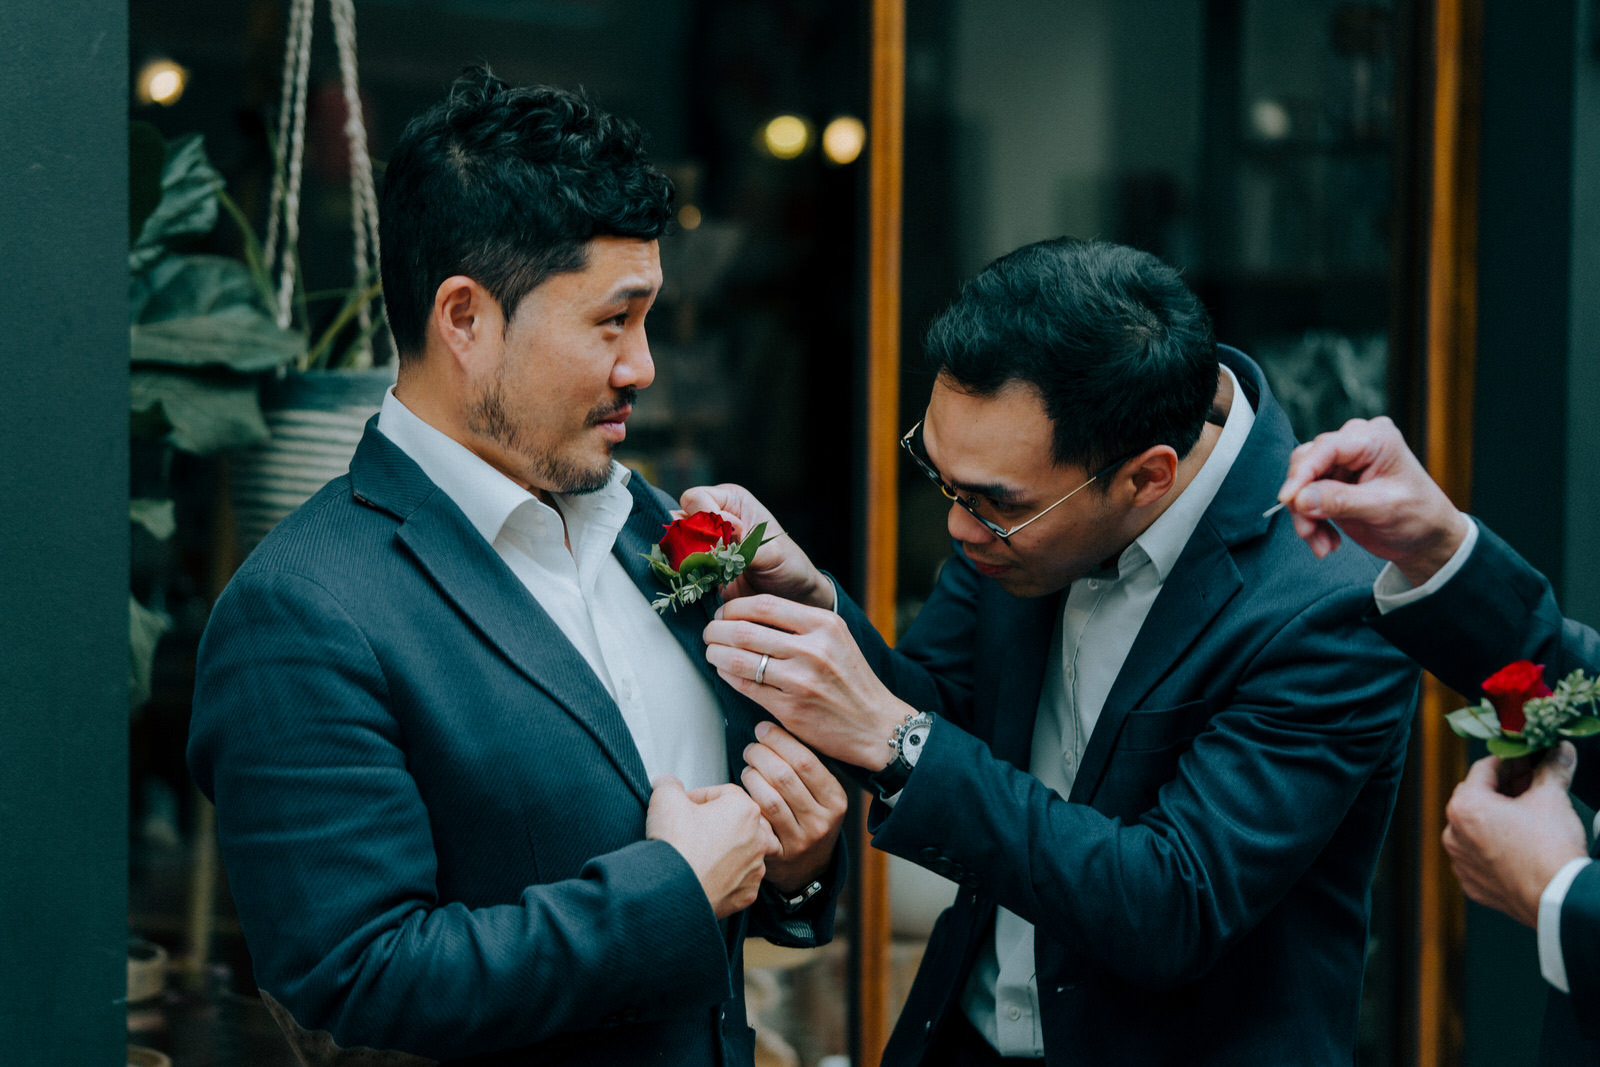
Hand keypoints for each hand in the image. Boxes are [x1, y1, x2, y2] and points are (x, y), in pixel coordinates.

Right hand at [646, 776, 778, 919]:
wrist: (672, 891)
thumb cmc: (675, 847)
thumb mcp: (665, 799)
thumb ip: (669, 784)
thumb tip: (667, 783)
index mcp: (744, 810)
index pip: (724, 793)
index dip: (700, 797)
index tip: (686, 807)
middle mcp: (758, 838)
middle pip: (739, 821)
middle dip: (719, 822)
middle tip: (695, 828)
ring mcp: (755, 868)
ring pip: (744, 851)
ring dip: (726, 849)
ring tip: (700, 852)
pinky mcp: (748, 893)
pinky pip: (741, 878)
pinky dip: (727, 876)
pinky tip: (708, 874)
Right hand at [677, 484, 832, 607]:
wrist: (789, 596)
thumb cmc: (788, 565)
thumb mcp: (773, 553)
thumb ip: (745, 546)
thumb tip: (717, 543)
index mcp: (731, 501)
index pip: (696, 498)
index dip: (704, 518)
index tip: (724, 539)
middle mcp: (712, 517)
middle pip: (678, 519)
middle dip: (689, 541)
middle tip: (710, 561)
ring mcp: (701, 543)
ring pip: (673, 544)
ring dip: (684, 561)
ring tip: (708, 575)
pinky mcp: (697, 567)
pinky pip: (676, 568)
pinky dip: (684, 577)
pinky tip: (701, 586)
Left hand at [704, 594, 912, 769]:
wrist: (874, 725)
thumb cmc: (851, 680)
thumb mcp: (835, 639)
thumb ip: (800, 623)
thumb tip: (749, 610)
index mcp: (824, 624)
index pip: (765, 604)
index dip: (735, 607)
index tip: (724, 612)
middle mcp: (814, 649)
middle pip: (745, 630)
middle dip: (717, 629)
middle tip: (709, 632)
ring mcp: (801, 680)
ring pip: (740, 659)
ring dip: (716, 653)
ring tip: (712, 651)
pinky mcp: (790, 708)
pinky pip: (745, 686)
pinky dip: (727, 675)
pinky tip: (724, 671)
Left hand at [741, 722, 848, 894]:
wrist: (809, 867)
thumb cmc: (812, 818)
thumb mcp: (823, 795)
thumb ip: (807, 767)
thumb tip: (776, 729)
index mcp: (836, 799)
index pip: (805, 761)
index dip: (779, 740)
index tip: (763, 729)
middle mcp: (821, 821)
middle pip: (784, 777)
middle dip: (761, 755)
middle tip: (751, 748)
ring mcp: (800, 840)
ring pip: (768, 799)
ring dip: (751, 776)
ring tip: (748, 768)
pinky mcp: (779, 855)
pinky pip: (758, 822)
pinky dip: (746, 802)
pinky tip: (743, 793)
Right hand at [1277, 416, 1470, 586]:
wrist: (1426, 539)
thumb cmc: (1419, 517)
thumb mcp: (1383, 509)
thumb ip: (1340, 501)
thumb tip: (1299, 499)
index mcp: (1375, 439)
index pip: (1327, 447)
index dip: (1302, 473)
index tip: (1287, 500)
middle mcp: (1356, 444)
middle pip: (1308, 463)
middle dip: (1303, 501)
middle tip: (1308, 532)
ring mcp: (1343, 464)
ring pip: (1302, 483)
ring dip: (1305, 517)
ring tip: (1321, 545)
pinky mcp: (1333, 483)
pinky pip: (1306, 498)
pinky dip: (1311, 522)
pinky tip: (1328, 541)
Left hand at [1441, 742, 1588, 927]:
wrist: (1558, 899)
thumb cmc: (1549, 847)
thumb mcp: (1552, 798)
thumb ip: (1552, 769)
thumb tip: (1560, 750)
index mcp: (1464, 806)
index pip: (1484, 768)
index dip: (1511, 760)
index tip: (1530, 758)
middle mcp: (1453, 833)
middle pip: (1476, 797)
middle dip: (1504, 787)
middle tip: (1532, 782)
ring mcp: (1461, 862)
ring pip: (1475, 827)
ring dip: (1498, 816)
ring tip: (1528, 812)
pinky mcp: (1473, 885)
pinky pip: (1479, 856)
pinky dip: (1495, 845)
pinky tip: (1520, 843)